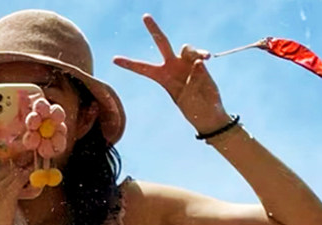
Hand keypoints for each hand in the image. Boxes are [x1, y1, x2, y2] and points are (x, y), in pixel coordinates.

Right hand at [0, 123, 31, 224]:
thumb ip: (6, 184)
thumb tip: (22, 172)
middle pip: (7, 160)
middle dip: (22, 155)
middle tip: (34, 146)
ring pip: (16, 169)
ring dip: (30, 169)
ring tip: (39, 168)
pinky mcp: (3, 195)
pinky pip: (20, 180)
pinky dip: (30, 179)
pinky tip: (37, 182)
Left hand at [113, 15, 229, 133]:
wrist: (207, 112)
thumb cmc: (194, 110)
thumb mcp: (189, 100)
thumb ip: (194, 81)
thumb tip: (198, 63)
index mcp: (162, 78)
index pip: (143, 69)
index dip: (129, 64)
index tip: (114, 59)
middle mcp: (172, 66)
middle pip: (162, 42)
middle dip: (154, 29)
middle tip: (145, 15)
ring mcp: (185, 62)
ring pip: (185, 47)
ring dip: (193, 53)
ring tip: (202, 62)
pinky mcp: (198, 62)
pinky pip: (199, 54)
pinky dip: (202, 54)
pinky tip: (207, 59)